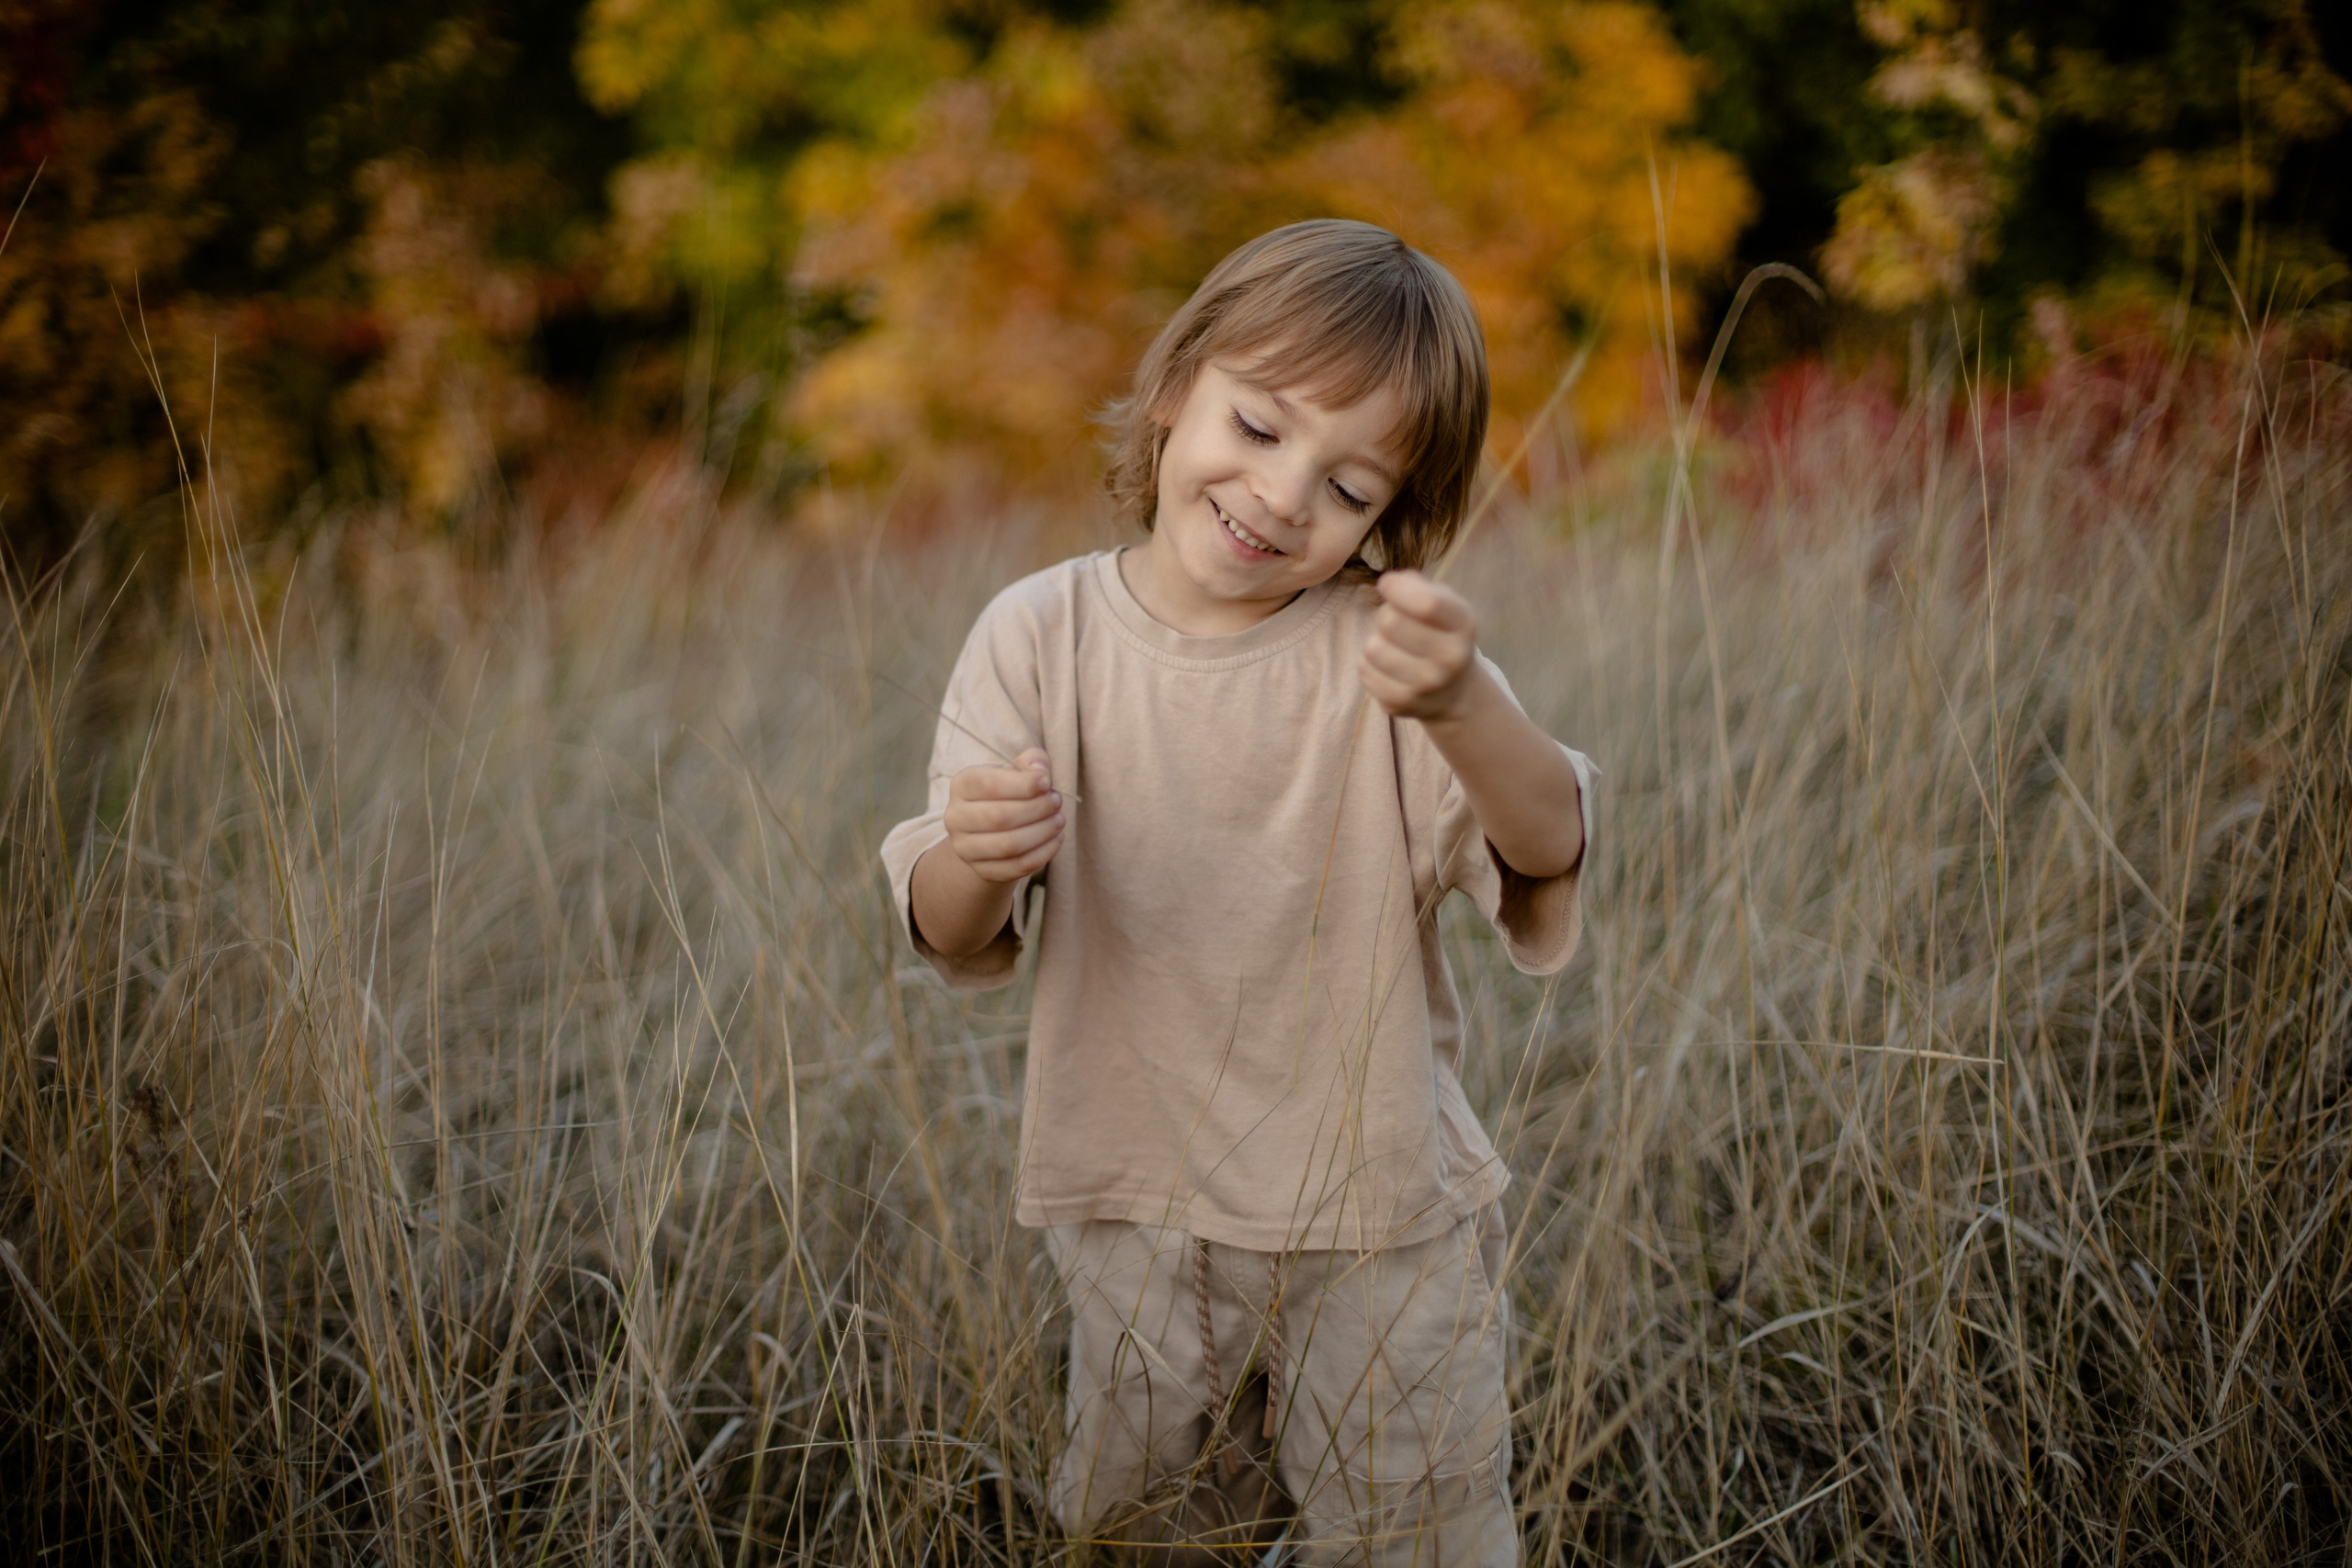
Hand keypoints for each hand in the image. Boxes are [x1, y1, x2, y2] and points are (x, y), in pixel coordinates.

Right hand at [942, 748, 1064, 882]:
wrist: (991, 832)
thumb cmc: (1009, 794)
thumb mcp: (1018, 771)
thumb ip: (1032, 762)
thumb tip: (1039, 770)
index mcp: (962, 785)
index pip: (988, 784)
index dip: (1022, 784)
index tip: (1046, 782)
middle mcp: (955, 817)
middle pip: (999, 817)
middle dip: (1037, 809)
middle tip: (1057, 802)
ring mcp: (965, 848)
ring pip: (1008, 845)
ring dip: (1042, 832)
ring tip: (1059, 820)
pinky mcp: (982, 870)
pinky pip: (1017, 866)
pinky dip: (1043, 853)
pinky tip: (1056, 839)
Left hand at [1359, 570, 1477, 719]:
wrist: (1453, 692)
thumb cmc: (1441, 634)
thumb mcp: (1444, 603)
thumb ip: (1417, 585)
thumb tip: (1389, 583)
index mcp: (1463, 626)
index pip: (1427, 604)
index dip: (1397, 588)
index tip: (1386, 584)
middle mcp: (1450, 660)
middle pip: (1391, 623)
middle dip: (1385, 614)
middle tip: (1394, 621)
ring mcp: (1425, 686)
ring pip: (1373, 648)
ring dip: (1376, 640)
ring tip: (1391, 645)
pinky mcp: (1400, 704)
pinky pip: (1364, 670)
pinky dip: (1369, 663)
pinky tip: (1387, 666)